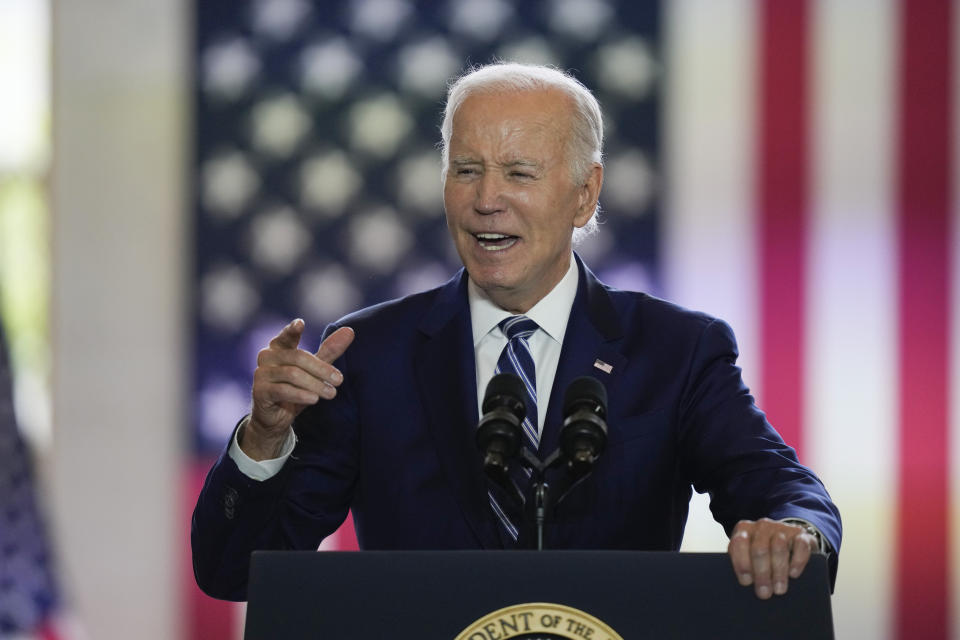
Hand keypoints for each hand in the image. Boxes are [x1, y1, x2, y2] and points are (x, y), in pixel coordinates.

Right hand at [241, 319, 354, 459]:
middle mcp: (267, 357)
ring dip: (315, 384)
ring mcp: (261, 374)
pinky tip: (314, 399)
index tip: (300, 323)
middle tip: (339, 380)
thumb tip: (350, 331)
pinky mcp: (260, 392)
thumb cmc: (295, 388)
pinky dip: (301, 394)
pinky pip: (283, 391)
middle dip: (322, 369)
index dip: (292, 330)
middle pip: (298, 358)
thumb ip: (330, 351)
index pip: (286, 336)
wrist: (275, 418)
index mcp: (278, 347)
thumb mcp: (314, 370)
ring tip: (331, 393)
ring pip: (292, 375)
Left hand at [727, 518, 817, 598]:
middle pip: (760, 549)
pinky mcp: (800, 533)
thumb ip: (742, 564)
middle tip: (764, 593)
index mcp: (744, 529)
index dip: (742, 563)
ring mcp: (781, 527)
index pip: (739, 543)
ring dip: (778, 571)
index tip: (746, 582)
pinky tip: (793, 574)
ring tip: (779, 589)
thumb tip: (745, 583)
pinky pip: (800, 546)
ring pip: (779, 547)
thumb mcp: (747, 556)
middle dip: (761, 573)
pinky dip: (797, 561)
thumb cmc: (763, 554)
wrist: (789, 541)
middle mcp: (762, 525)